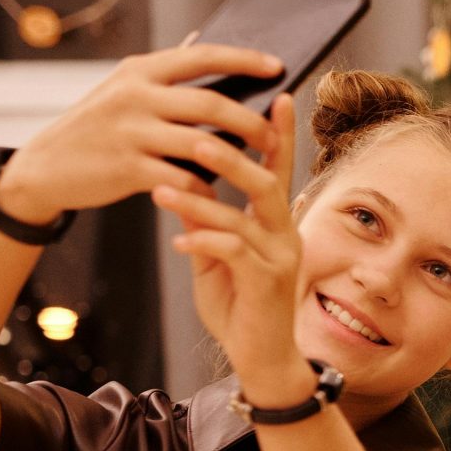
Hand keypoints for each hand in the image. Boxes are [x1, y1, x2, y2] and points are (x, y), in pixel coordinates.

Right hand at [0, 43, 282, 223]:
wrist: (44, 167)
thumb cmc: (98, 129)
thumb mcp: (122, 90)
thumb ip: (161, 74)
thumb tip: (203, 40)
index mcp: (139, 71)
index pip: (201, 56)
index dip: (243, 58)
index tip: (278, 65)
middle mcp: (134, 96)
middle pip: (211, 104)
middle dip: (251, 121)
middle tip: (275, 135)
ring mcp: (130, 132)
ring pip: (202, 144)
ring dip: (238, 158)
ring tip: (261, 166)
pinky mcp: (126, 168)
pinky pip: (181, 179)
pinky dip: (205, 189)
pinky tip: (218, 194)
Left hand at [153, 93, 310, 402]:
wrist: (259, 357)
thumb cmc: (239, 304)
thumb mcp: (218, 255)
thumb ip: (208, 220)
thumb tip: (182, 182)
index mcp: (275, 222)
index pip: (277, 167)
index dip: (276, 132)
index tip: (274, 94)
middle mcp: (284, 234)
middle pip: (265, 182)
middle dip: (231, 157)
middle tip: (196, 136)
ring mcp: (279, 259)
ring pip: (245, 216)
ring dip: (203, 199)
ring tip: (165, 186)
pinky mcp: (266, 284)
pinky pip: (234, 253)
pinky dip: (203, 242)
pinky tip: (179, 241)